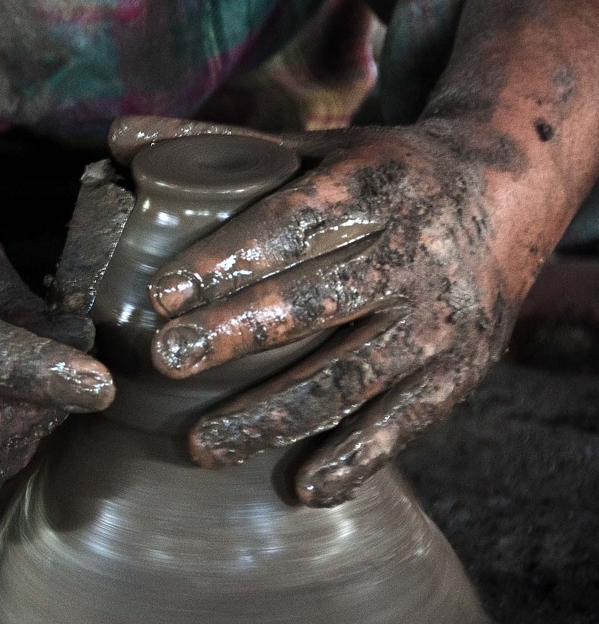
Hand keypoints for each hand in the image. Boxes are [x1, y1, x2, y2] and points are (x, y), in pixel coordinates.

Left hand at [111, 116, 547, 506]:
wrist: (507, 197)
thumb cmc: (382, 175)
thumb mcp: (316, 146)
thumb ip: (220, 148)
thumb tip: (117, 136)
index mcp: (374, 186)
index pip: (293, 223)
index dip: (227, 259)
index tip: (160, 293)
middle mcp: (413, 253)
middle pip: (319, 301)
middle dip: (238, 334)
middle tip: (166, 360)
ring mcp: (439, 319)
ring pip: (353, 375)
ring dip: (277, 415)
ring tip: (203, 446)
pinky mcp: (460, 371)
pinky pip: (406, 422)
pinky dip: (357, 458)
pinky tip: (304, 488)